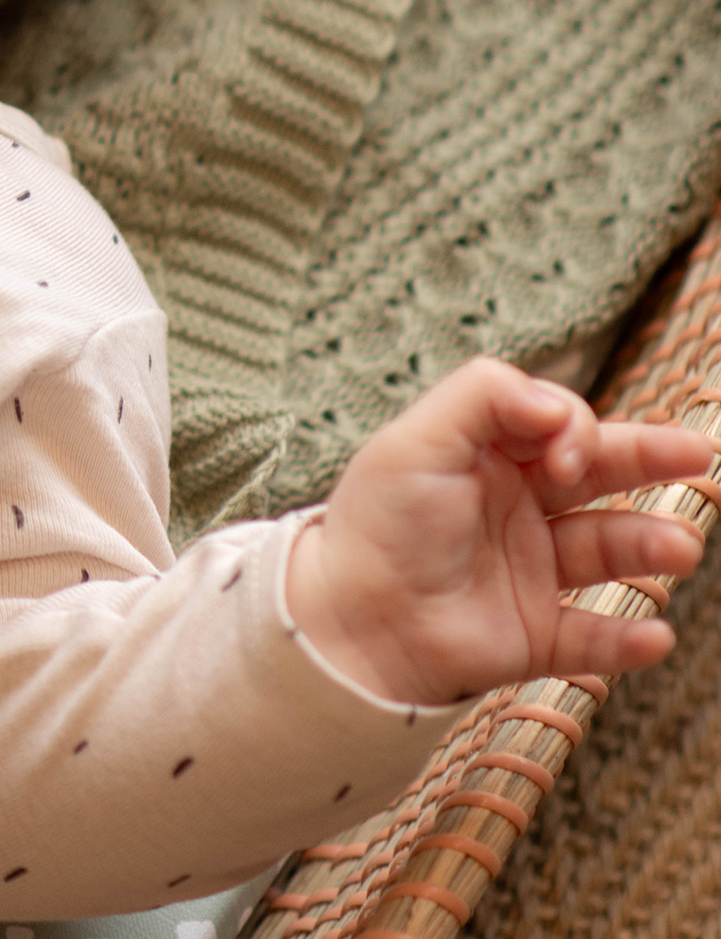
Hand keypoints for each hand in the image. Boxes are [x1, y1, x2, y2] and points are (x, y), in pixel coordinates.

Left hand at [287, 356, 713, 706]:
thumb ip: (484, 397)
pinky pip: (594, 638)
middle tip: (700, 455)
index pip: (555, 423)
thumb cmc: (379, 522)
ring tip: (680, 548)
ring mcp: (529, 571)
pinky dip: (627, 640)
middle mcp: (514, 506)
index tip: (562, 457)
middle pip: (598, 474)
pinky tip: (653, 636)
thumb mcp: (418, 439)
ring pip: (608, 550)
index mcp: (486, 454)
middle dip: (650, 460)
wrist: (351, 618)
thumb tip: (557, 403)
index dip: (575, 429)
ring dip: (650, 545)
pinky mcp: (534, 634)